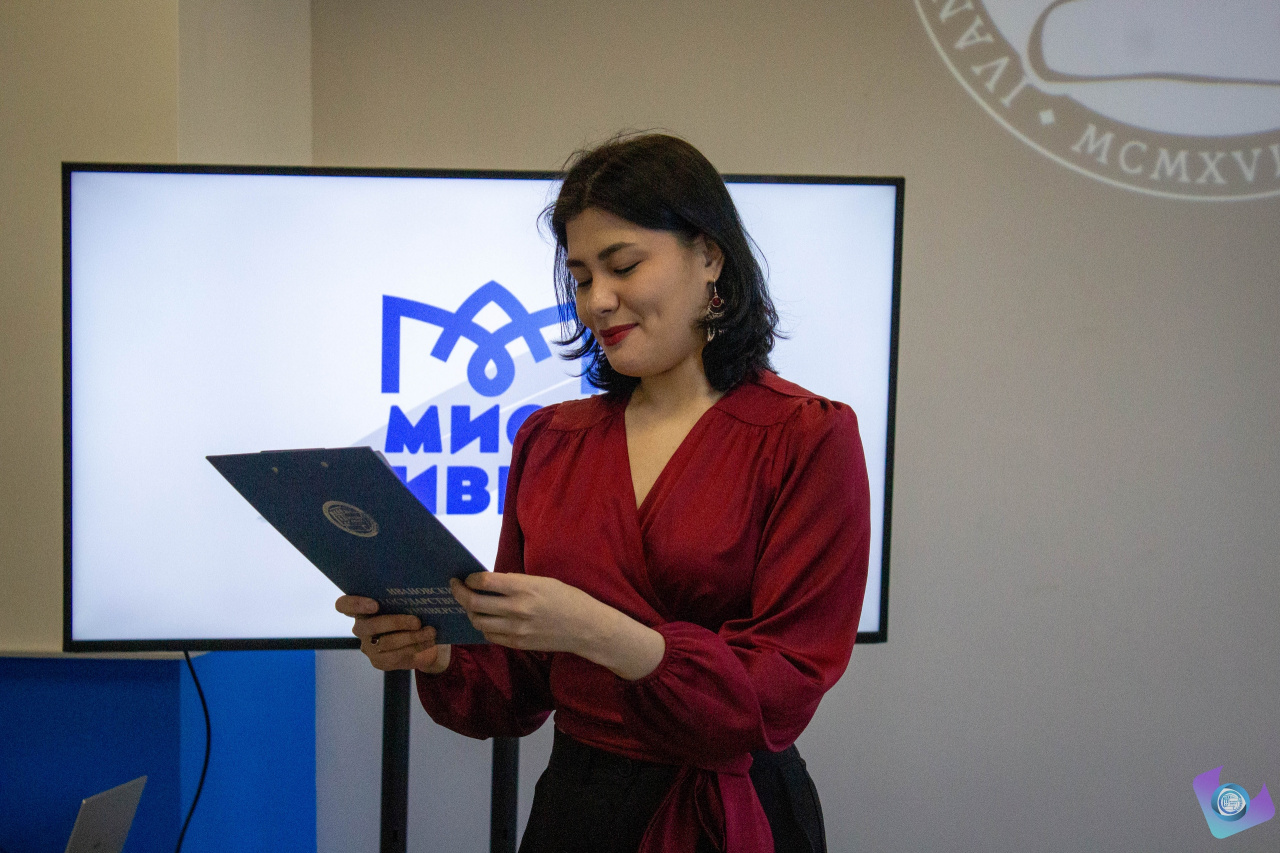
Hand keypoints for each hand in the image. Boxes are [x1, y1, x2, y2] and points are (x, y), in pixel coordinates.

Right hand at [335, 595, 450, 673]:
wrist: (425, 639)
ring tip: (430, 631)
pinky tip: (429, 641)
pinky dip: (415, 647)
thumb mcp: (409, 602)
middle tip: (417, 621)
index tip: (375, 605)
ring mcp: (368, 645)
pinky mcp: (378, 661)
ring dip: (411, 637)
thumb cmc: (414, 612)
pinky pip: (394, 656)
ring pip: (385, 642)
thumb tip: (420, 586)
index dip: (355, 604)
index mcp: (362, 607)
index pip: (344, 605)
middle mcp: (360, 627)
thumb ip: (405, 596)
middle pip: (369, 626)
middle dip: (396, 622)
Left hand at [451, 573, 664, 679]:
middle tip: (455, 587)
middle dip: (459, 593)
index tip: (465, 576)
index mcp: (523, 588)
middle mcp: (516, 609)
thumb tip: (488, 582)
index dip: (469, 579)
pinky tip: (486, 619)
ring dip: (470, 611)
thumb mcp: (543, 581)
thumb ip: (515, 582)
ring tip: (470, 604)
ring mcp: (516, 629)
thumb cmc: (568, 599)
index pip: (483, 582)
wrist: (586, 628)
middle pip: (474, 603)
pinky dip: (483, 626)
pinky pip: (490, 636)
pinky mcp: (517, 643)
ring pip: (478, 621)